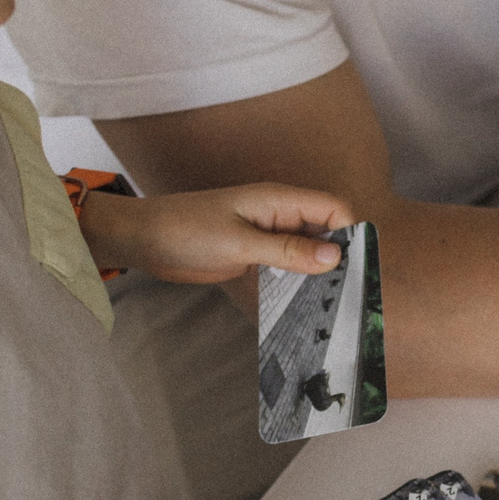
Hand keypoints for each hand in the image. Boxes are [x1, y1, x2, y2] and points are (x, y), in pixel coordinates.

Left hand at [82, 184, 356, 283]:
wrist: (143, 240)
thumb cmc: (186, 232)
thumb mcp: (240, 244)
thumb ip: (288, 251)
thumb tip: (336, 257)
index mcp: (278, 200)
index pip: (333, 209)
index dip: (350, 233)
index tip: (355, 267)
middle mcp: (279, 214)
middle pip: (327, 229)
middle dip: (339, 256)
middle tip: (345, 291)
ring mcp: (268, 234)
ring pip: (309, 249)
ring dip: (319, 270)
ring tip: (328, 300)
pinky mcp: (256, 252)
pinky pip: (289, 263)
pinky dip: (299, 278)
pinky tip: (303, 298)